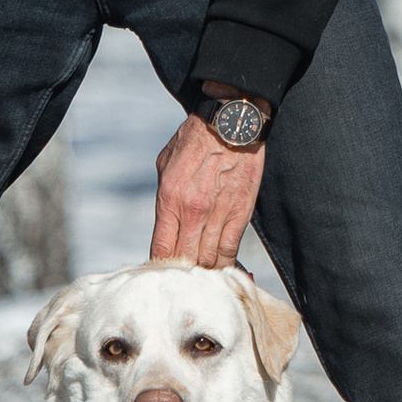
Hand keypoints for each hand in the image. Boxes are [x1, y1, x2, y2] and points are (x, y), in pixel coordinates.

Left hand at [150, 88, 269, 268]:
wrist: (230, 123)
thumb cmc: (195, 140)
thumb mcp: (165, 166)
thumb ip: (164, 199)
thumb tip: (166, 225)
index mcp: (169, 200)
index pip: (161, 250)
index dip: (160, 267)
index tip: (162, 273)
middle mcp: (193, 212)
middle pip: (185, 260)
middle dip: (182, 273)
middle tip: (182, 278)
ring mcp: (219, 214)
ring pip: (209, 260)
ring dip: (204, 270)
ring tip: (201, 274)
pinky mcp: (241, 213)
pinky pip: (230, 249)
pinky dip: (224, 263)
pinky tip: (220, 267)